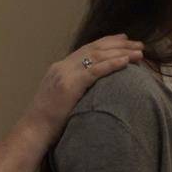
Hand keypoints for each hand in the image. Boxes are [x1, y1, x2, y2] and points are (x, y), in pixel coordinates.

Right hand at [24, 34, 143, 143]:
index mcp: (59, 69)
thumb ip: (75, 88)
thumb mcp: (61, 98)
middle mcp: (62, 67)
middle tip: (137, 42)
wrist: (32, 132)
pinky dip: (112, 64)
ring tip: (139, 51)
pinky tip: (126, 61)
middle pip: (95, 48)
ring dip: (121, 52)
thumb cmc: (48, 122)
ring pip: (98, 56)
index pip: (87, 49)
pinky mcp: (69, 85)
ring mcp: (65, 74)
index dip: (107, 42)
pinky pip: (95, 70)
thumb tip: (94, 89)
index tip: (123, 39)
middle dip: (119, 44)